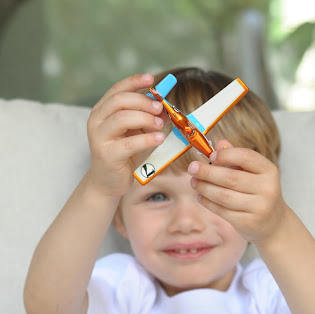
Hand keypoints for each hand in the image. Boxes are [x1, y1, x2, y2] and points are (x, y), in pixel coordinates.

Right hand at [86, 74, 165, 196]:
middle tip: (160, 107)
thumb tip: (165, 109)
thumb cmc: (123, 155)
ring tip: (160, 124)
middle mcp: (97, 121)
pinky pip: (130, 143)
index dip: (134, 81)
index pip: (117, 90)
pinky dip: (147, 139)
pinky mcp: (107, 155)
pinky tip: (159, 138)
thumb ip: (145, 119)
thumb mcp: (134, 133)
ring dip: (146, 118)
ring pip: (123, 118)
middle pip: (120, 101)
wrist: (107, 182)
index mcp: (101, 111)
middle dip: (143, 101)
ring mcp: (99, 137)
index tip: (152, 78)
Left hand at [188, 140, 288, 245]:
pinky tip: (201, 196)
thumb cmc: (258, 193)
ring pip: (224, 196)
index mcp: (269, 171)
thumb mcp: (253, 174)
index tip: (210, 156)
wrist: (273, 224)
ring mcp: (259, 207)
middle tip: (192, 168)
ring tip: (194, 182)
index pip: (246, 157)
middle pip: (231, 178)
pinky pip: (222, 211)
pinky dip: (208, 202)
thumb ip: (237, 158)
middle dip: (207, 172)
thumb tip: (219, 144)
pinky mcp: (248, 223)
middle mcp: (267, 188)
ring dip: (204, 188)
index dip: (225, 155)